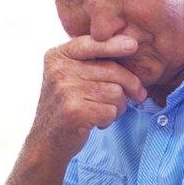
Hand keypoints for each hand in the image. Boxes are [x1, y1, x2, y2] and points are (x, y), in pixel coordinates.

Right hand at [27, 34, 147, 161]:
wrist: (46, 141)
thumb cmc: (67, 105)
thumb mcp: (71, 76)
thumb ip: (92, 60)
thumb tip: (131, 47)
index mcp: (58, 56)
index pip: (92, 43)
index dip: (114, 44)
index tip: (133, 45)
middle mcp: (59, 70)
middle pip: (113, 70)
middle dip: (130, 85)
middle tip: (137, 95)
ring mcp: (65, 90)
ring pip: (116, 92)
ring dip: (119, 106)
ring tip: (103, 111)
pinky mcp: (74, 111)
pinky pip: (111, 111)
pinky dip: (109, 119)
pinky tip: (96, 122)